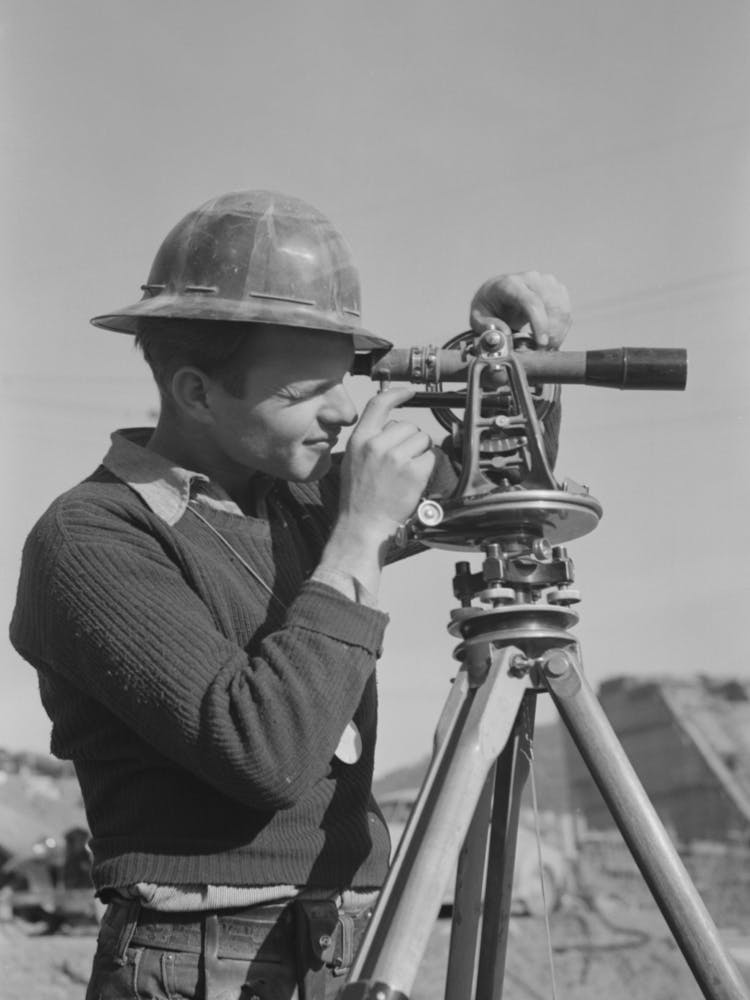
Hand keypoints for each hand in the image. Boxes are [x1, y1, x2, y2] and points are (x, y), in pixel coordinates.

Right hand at [338, 386, 434, 540]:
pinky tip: (413, 480)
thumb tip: (391, 428)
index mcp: (360, 440)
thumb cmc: (358, 498)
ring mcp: (396, 457)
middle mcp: (377, 445)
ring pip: (422, 440)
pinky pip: (429, 458)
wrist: (363, 525)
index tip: (408, 393)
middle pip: (408, 425)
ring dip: (419, 453)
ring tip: (405, 472)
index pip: (379, 404)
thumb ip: (369, 440)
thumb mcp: (353, 461)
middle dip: (410, 440)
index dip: (396, 394)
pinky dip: (426, 468)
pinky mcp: (413, 471)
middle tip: (401, 461)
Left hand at [469, 271, 570, 348]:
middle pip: (551, 306)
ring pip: (562, 310)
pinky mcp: (557, 290)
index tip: (541, 344)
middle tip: (541, 352)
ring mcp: (546, 282)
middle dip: (550, 333)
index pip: (531, 301)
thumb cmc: (487, 308)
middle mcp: (530, 278)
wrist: (497, 295)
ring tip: (544, 349)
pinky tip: (550, 340)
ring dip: (557, 334)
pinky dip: (561, 331)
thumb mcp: (478, 319)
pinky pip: (566, 313)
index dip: (540, 323)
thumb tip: (504, 333)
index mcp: (509, 284)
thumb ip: (486, 327)